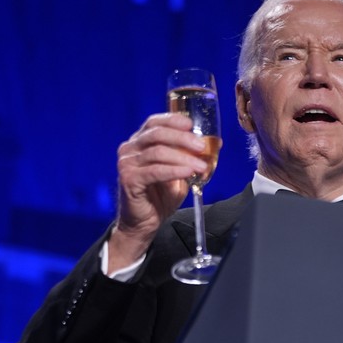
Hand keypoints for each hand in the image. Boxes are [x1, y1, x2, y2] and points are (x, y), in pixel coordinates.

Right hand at [108, 113, 207, 270]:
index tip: (191, 124)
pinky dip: (174, 170)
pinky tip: (188, 172)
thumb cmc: (160, 196)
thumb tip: (215, 144)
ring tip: (201, 166)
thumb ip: (191, 157)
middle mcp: (130, 149)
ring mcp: (127, 163)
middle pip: (157, 134)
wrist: (145, 222)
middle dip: (182, 138)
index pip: (154, 122)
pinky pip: (154, 171)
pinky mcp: (129, 179)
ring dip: (183, 158)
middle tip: (201, 147)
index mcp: (140, 142)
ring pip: (157, 152)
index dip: (172, 120)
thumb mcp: (180, 172)